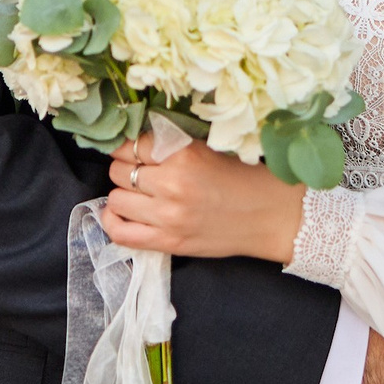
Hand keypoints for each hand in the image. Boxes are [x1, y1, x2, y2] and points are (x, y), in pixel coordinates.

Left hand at [98, 134, 305, 263]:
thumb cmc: (243, 178)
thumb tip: (135, 140)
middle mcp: (172, 185)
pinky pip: (121, 234)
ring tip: (138, 193)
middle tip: (141, 171)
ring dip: (123, 194)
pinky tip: (120, 214)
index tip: (136, 150)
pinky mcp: (169, 242)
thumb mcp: (207, 149)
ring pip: (116, 199)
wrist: (270, 215)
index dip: (131, 146)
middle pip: (119, 171)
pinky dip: (113, 222)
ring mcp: (168, 217)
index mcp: (183, 156)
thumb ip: (171, 145)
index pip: (132, 144)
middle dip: (126, 168)